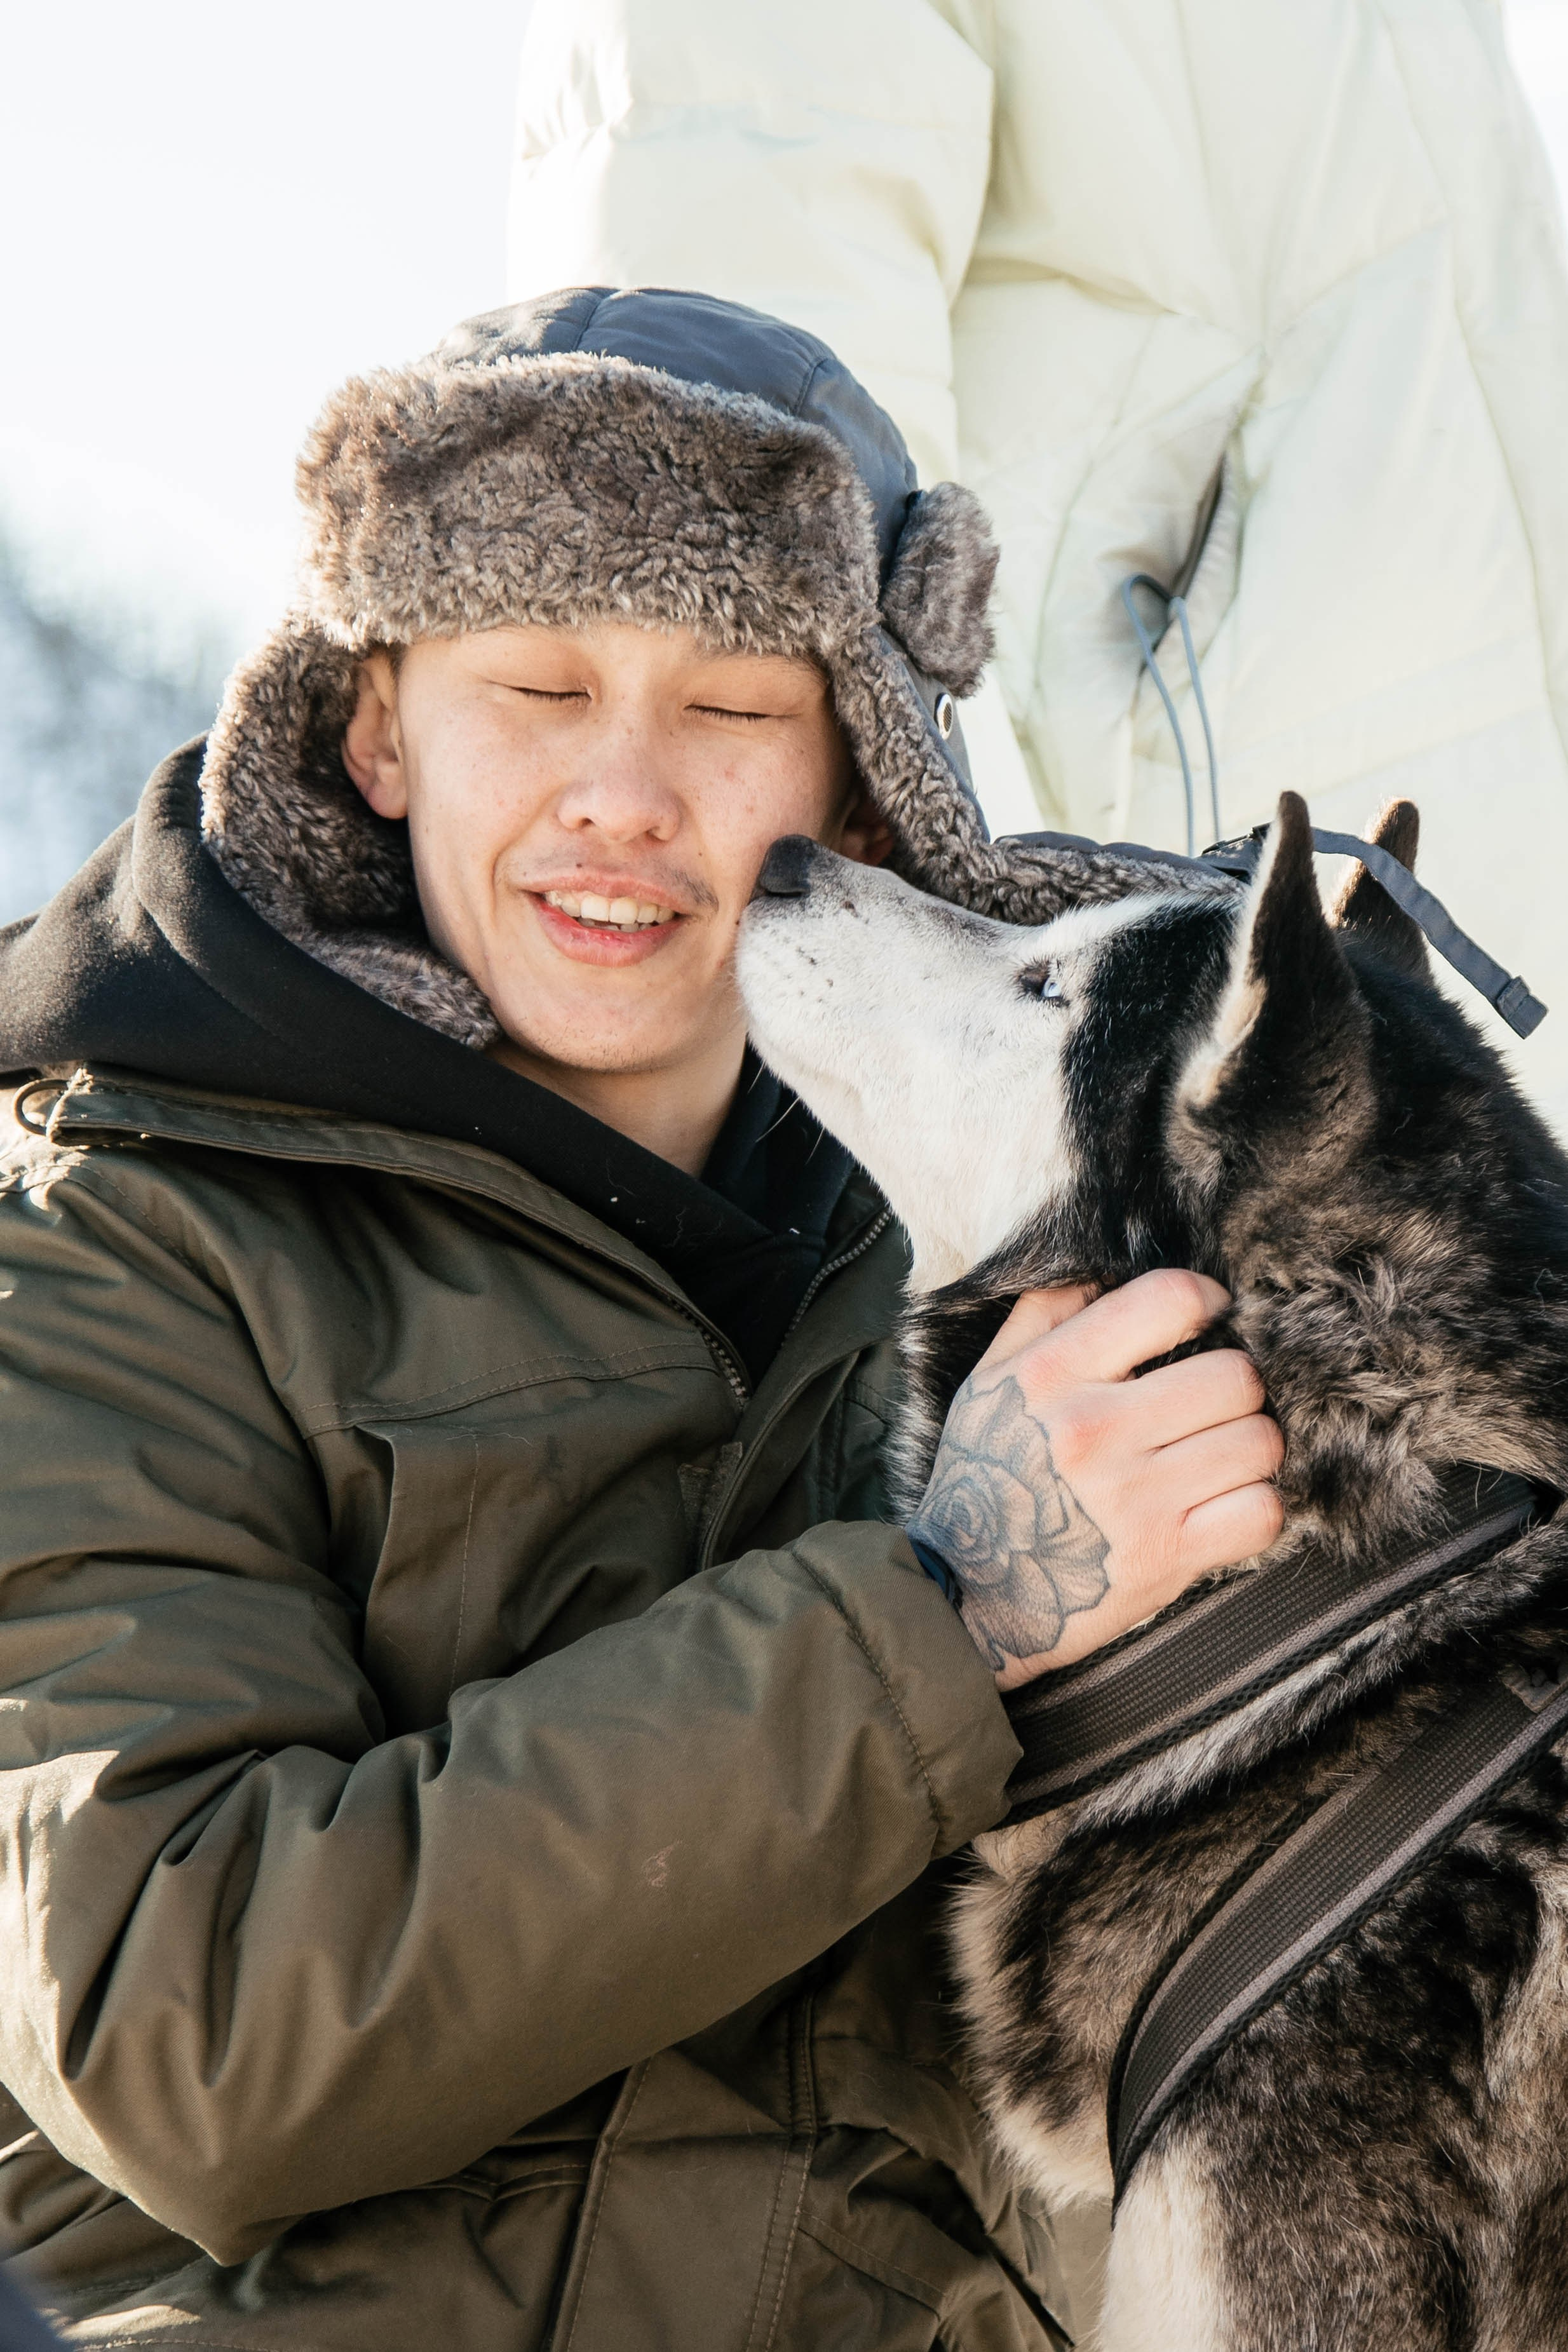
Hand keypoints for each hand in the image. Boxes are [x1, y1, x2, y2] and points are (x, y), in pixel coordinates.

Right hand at [908, 1270, 1282, 1689]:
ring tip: (1216, 1455)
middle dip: (1234, 1386)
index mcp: (1052, 1375)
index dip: (1208, 1300)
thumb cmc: (985, 1477)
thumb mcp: (989, 1382)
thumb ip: (1044, 1314)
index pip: (1169, 1299)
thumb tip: (1106, 1267)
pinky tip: (1222, 1504)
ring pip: (1258, 1441)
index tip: (1210, 1316)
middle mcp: (1094, 1430)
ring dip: (1248, 1447)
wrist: (966, 1592)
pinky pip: (1262, 1512)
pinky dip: (1255, 1507)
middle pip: (1235, 1376)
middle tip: (1211, 1403)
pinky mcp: (1166, 1558)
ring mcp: (1135, 1498)